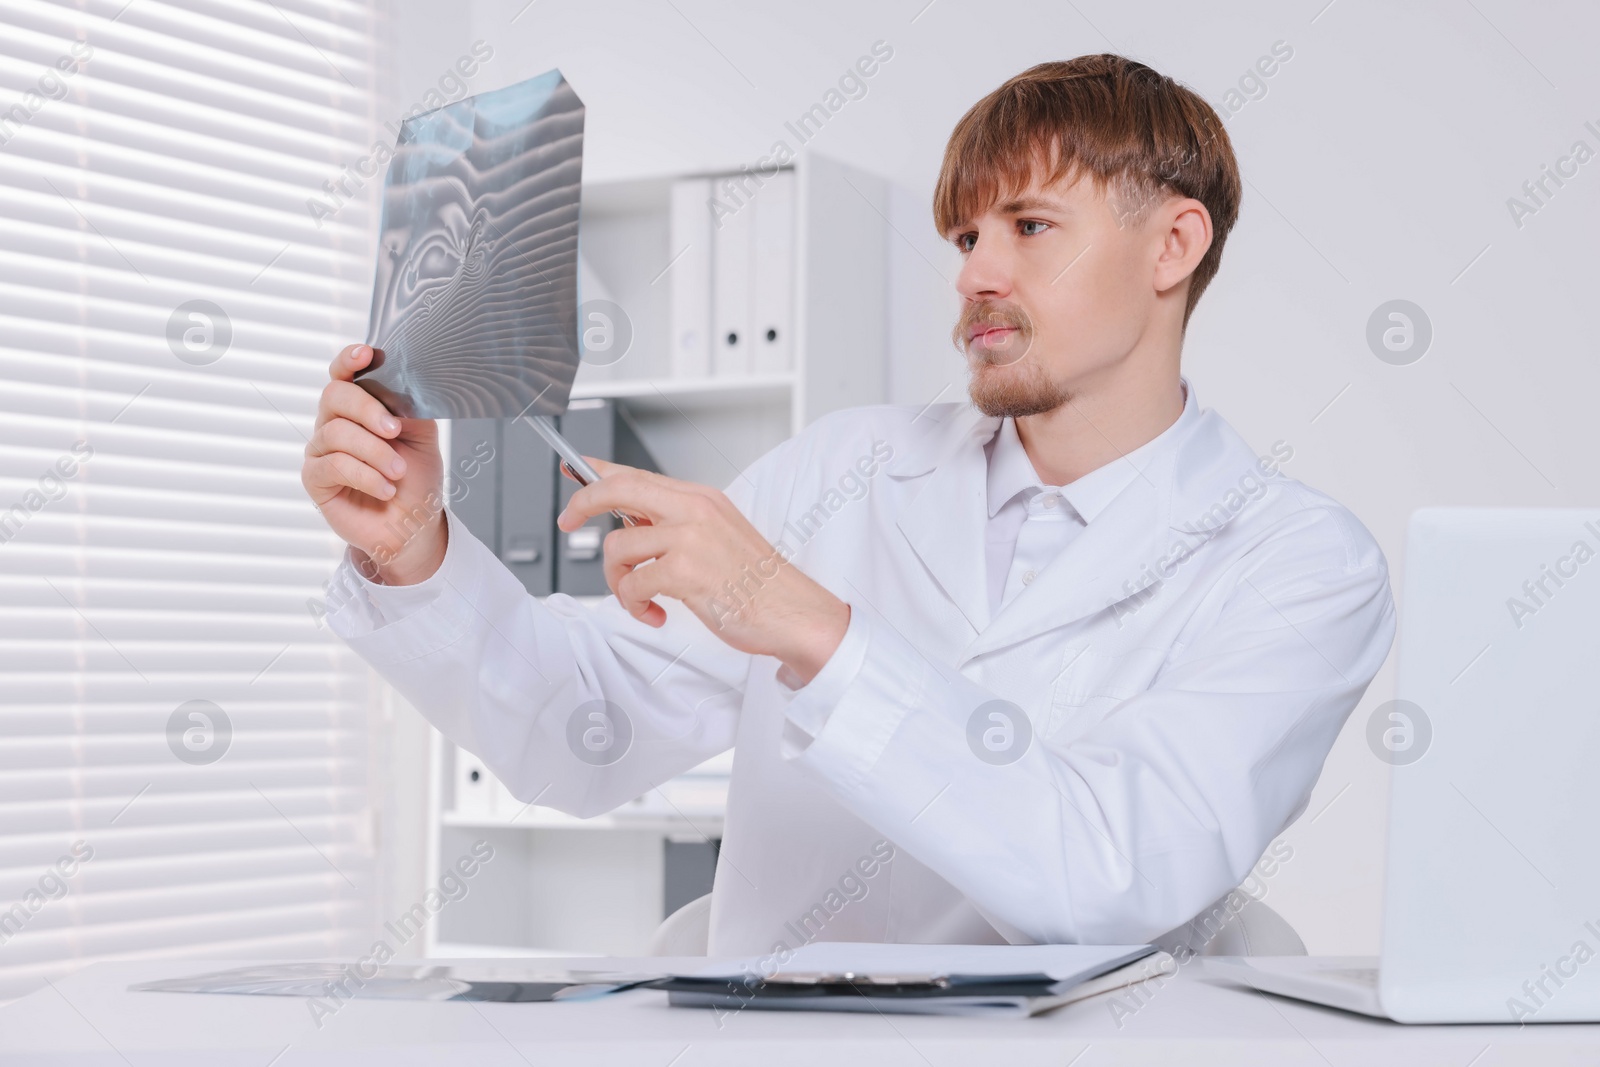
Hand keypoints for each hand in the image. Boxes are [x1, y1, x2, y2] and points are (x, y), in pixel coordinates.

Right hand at [301, 344, 446, 584]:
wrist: (413, 525)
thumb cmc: (415, 480)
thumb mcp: (422, 437)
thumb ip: (410, 407)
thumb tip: (405, 381)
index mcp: (358, 408)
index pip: (343, 375)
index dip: (349, 361)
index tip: (366, 354)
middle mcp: (334, 423)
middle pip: (334, 396)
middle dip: (367, 409)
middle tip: (395, 431)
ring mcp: (322, 450)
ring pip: (337, 432)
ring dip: (375, 452)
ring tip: (398, 471)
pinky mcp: (315, 479)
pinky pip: (334, 465)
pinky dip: (366, 475)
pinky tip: (386, 488)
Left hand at [558, 459, 850, 684]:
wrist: (795, 613)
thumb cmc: (759, 584)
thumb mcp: (717, 537)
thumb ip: (675, 525)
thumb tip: (629, 522)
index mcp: (701, 498)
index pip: (636, 473)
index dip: (596, 471)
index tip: (573, 468)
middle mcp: (694, 509)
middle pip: (617, 489)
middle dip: (582, 503)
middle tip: (568, 523)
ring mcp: (689, 538)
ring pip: (617, 546)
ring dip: (617, 581)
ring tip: (640, 599)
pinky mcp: (685, 571)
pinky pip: (632, 583)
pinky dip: (634, 605)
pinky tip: (655, 614)